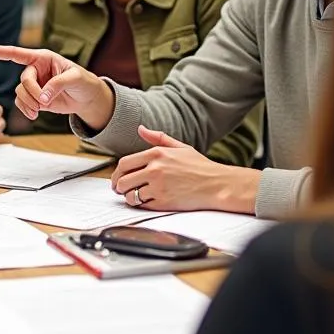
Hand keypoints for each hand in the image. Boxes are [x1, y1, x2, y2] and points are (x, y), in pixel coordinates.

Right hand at [0, 43, 114, 130]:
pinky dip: (26, 110)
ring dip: (29, 103)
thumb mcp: (75, 78)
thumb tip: (43, 98)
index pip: (16, 53)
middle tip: (45, 102)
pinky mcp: (34, 97)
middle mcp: (35, 69)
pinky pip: (21, 103)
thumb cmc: (84, 82)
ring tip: (41, 109)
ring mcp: (34, 84)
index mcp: (43, 57)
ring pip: (20, 93)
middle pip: (23, 80)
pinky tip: (35, 115)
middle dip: (32, 93)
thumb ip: (58, 85)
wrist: (87, 98)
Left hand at [111, 127, 259, 213]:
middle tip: (121, 189)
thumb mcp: (180, 147)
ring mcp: (158, 186)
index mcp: (157, 153)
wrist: (217, 184)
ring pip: (130, 194)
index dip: (117, 173)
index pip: (124, 163)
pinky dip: (141, 205)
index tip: (117, 178)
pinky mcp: (163, 202)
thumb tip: (141, 129)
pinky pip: (142, 205)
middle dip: (118, 186)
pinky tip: (147, 201)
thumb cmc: (201, 167)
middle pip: (123, 180)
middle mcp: (155, 169)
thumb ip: (158, 138)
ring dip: (129, 197)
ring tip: (134, 196)